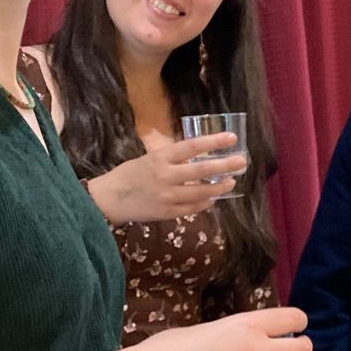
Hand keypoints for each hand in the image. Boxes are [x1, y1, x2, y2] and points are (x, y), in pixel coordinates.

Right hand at [85, 132, 247, 223]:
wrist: (109, 199)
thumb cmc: (129, 174)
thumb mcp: (148, 157)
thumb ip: (172, 157)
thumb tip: (198, 152)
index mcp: (160, 158)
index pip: (192, 147)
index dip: (213, 142)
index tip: (231, 138)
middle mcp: (165, 176)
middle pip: (201, 170)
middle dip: (225, 166)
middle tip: (241, 162)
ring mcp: (167, 196)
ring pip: (201, 192)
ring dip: (219, 187)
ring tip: (231, 182)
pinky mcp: (167, 213)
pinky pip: (192, 208)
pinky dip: (205, 203)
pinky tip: (213, 198)